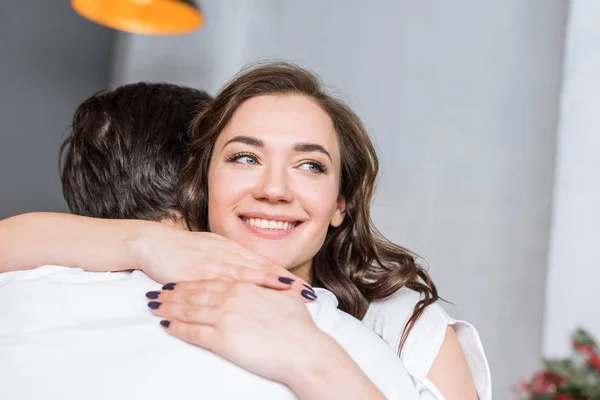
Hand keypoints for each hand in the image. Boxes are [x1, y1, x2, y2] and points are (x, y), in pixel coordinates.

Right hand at [128, 224, 314, 298]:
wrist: (152, 242)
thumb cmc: (182, 249)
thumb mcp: (211, 251)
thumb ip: (231, 262)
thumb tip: (251, 274)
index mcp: (231, 250)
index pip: (265, 265)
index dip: (286, 277)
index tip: (305, 288)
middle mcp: (226, 254)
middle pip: (262, 269)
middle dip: (286, 282)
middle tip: (308, 293)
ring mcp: (212, 262)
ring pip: (246, 273)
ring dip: (269, 283)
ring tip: (290, 293)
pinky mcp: (196, 272)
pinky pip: (220, 282)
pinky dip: (237, 289)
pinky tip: (249, 297)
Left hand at [146, 279, 324, 385]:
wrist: (304, 351)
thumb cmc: (299, 327)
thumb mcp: (287, 299)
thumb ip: (276, 288)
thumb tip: (281, 284)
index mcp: (246, 286)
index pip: (211, 282)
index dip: (192, 282)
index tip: (178, 282)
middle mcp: (232, 298)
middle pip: (195, 293)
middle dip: (174, 293)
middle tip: (158, 292)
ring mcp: (225, 317)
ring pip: (189, 310)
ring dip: (169, 308)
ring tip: (155, 306)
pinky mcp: (222, 339)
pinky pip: (193, 332)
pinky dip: (177, 327)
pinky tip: (166, 325)